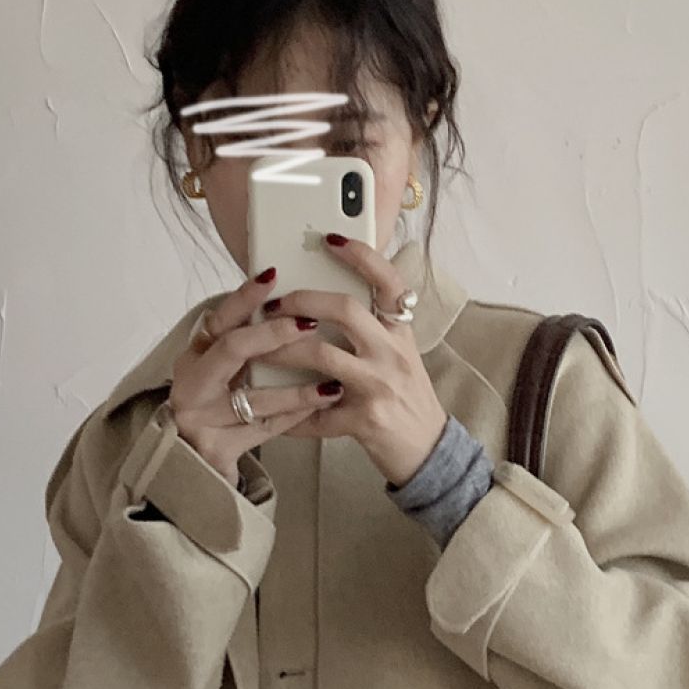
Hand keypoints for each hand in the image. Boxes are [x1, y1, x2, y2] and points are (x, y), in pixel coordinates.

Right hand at [167, 270, 347, 483]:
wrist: (197, 467)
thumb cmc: (222, 409)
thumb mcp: (224, 373)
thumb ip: (247, 345)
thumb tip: (296, 306)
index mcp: (194, 356)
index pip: (219, 318)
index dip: (245, 296)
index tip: (273, 275)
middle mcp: (191, 383)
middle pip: (231, 349)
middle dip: (272, 335)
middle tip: (308, 324)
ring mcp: (200, 418)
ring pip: (254, 398)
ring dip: (297, 389)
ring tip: (333, 384)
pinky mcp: (215, 449)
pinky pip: (264, 430)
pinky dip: (295, 417)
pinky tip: (321, 408)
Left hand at [252, 232, 449, 486]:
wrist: (429, 450)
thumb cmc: (406, 399)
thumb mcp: (399, 356)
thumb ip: (372, 330)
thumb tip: (325, 301)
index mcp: (400, 333)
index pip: (388, 281)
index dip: (361, 255)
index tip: (330, 238)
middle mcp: (393, 354)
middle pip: (345, 309)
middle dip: (301, 301)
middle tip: (274, 305)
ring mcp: (379, 386)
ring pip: (321, 355)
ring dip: (281, 350)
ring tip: (258, 350)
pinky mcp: (365, 420)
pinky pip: (315, 413)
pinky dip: (288, 414)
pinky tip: (269, 412)